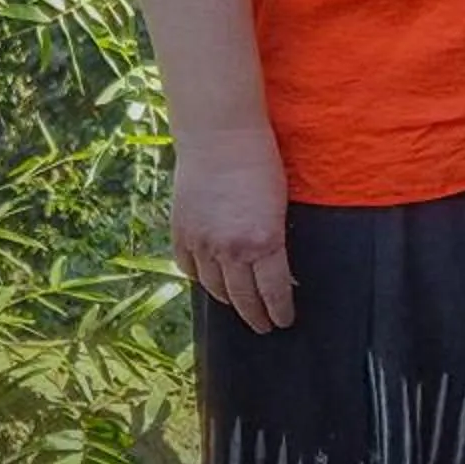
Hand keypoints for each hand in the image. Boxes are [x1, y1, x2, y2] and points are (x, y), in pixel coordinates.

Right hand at [171, 121, 296, 331]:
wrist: (220, 137)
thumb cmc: (261, 163)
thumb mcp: (281, 205)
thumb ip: (275, 239)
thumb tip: (277, 266)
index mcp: (263, 243)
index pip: (273, 291)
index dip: (279, 310)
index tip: (283, 322)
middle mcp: (230, 250)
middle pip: (242, 296)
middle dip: (255, 315)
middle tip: (264, 326)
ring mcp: (201, 243)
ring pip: (213, 286)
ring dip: (227, 300)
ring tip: (238, 307)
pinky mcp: (181, 232)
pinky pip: (188, 267)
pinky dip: (199, 277)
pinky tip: (207, 282)